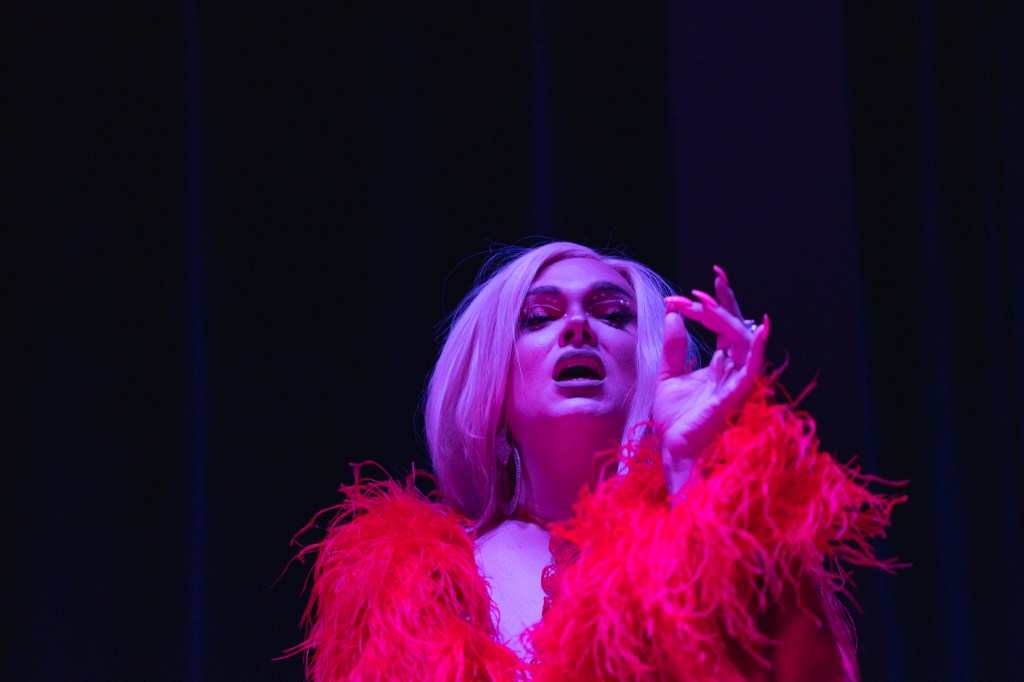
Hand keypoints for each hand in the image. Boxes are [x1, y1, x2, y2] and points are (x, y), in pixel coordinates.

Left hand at [654, 265, 768, 493]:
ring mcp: (737, 380)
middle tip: (709, 282)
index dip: (716, 304)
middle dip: (723, 302)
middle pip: (735, 326)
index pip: (724, 326)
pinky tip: (756, 328)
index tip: (693, 289)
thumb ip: (674, 347)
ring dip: (725, 318)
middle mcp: (733, 369)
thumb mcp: (668, 374)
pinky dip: (756, 347)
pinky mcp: (737, 393)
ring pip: (741, 339)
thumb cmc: (675, 419)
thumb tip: (672, 316)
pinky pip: (752, 367)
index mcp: (721, 364)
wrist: (674, 449)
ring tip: (705, 302)